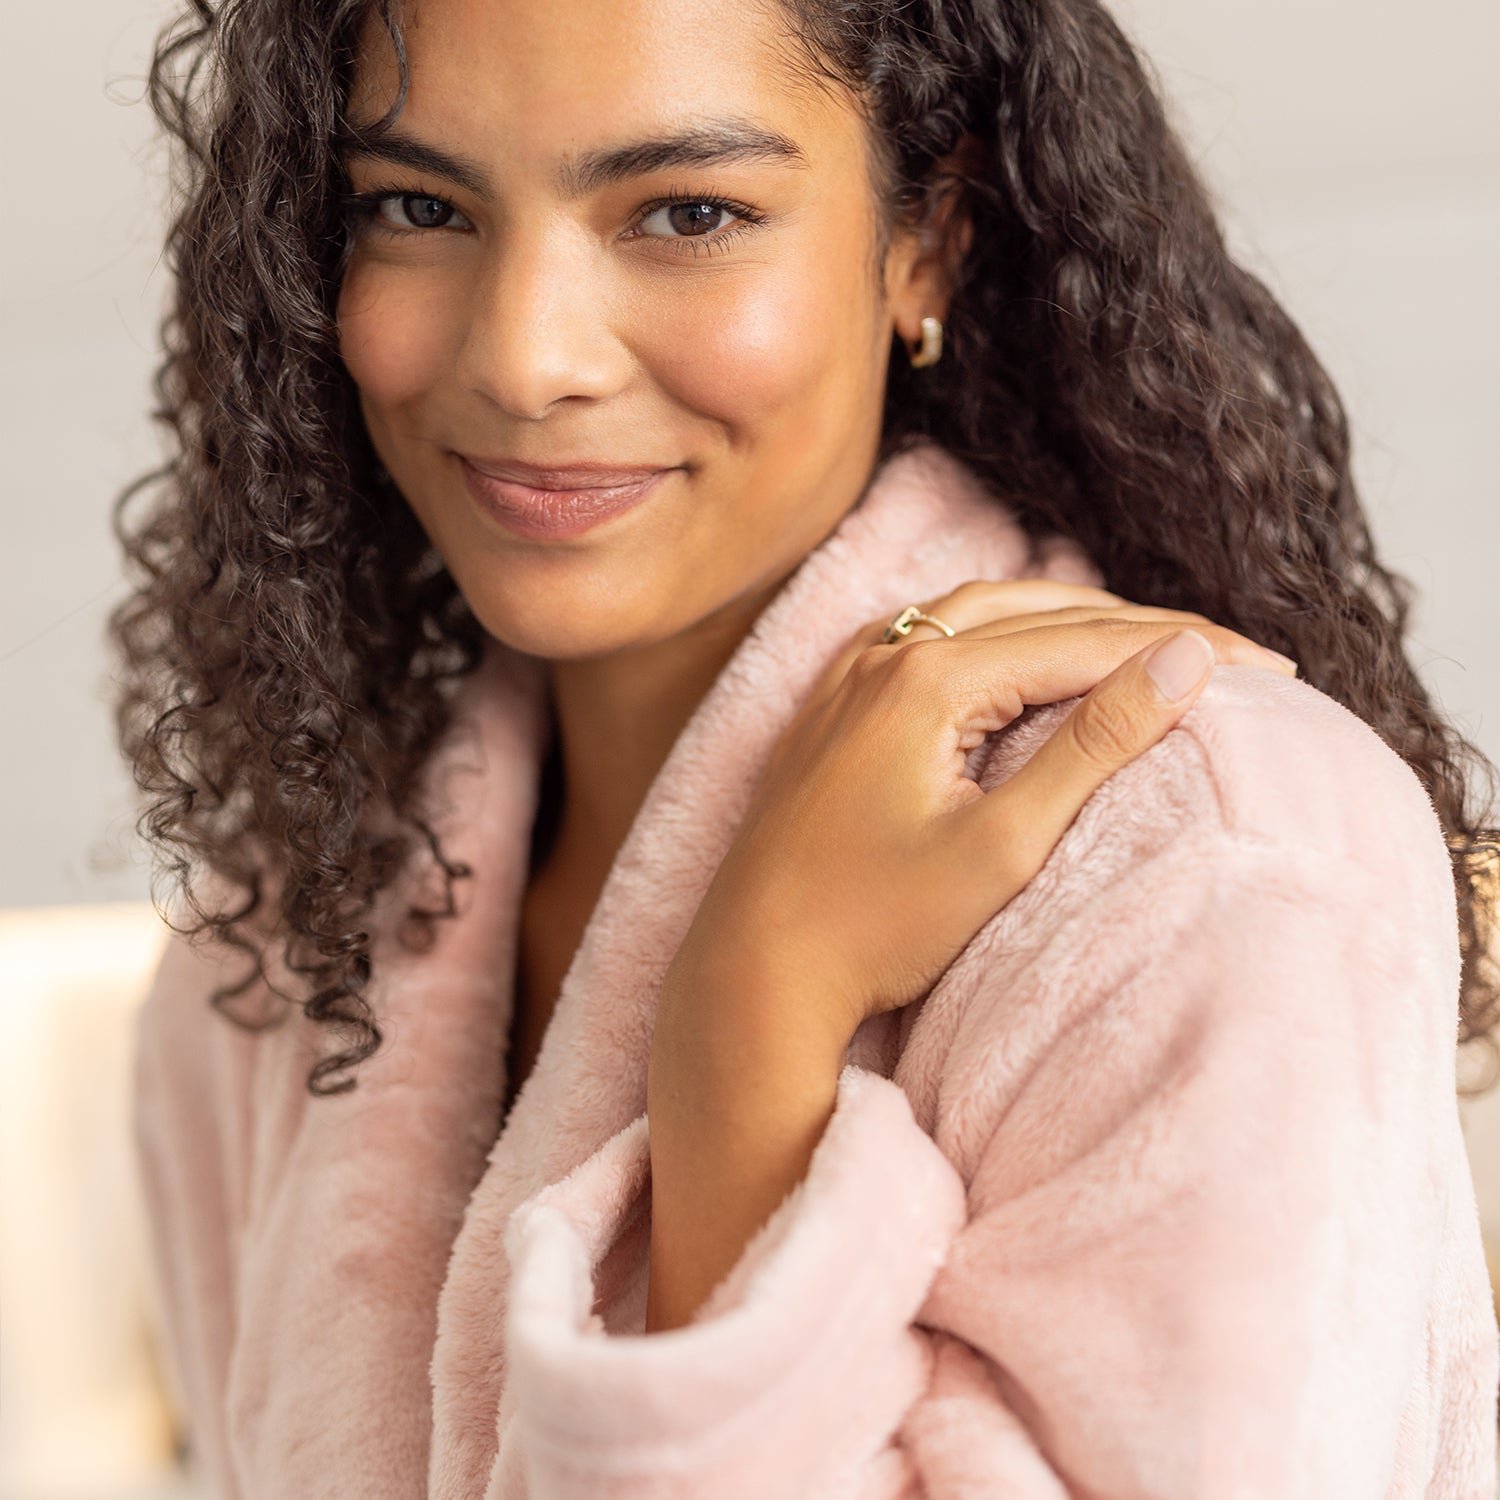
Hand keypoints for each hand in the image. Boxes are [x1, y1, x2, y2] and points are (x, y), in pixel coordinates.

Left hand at [668, 580, 1297, 1046]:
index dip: (1184, 649)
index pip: (1086, 642)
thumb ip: (1094, 747)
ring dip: (1067, 622)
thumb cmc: (872, 927)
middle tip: (1228, 653)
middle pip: (1038, 612)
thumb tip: (1184, 664)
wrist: (750, 972)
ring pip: (980, 613)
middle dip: (1138, 626)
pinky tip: (1021, 651)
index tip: (1272, 668)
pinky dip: (995, 633)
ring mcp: (848, 675)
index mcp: (926, 678)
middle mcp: (882, 655)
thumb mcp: (1000, 845)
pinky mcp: (831, 706)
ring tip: (1145, 644)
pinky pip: (927, 635)